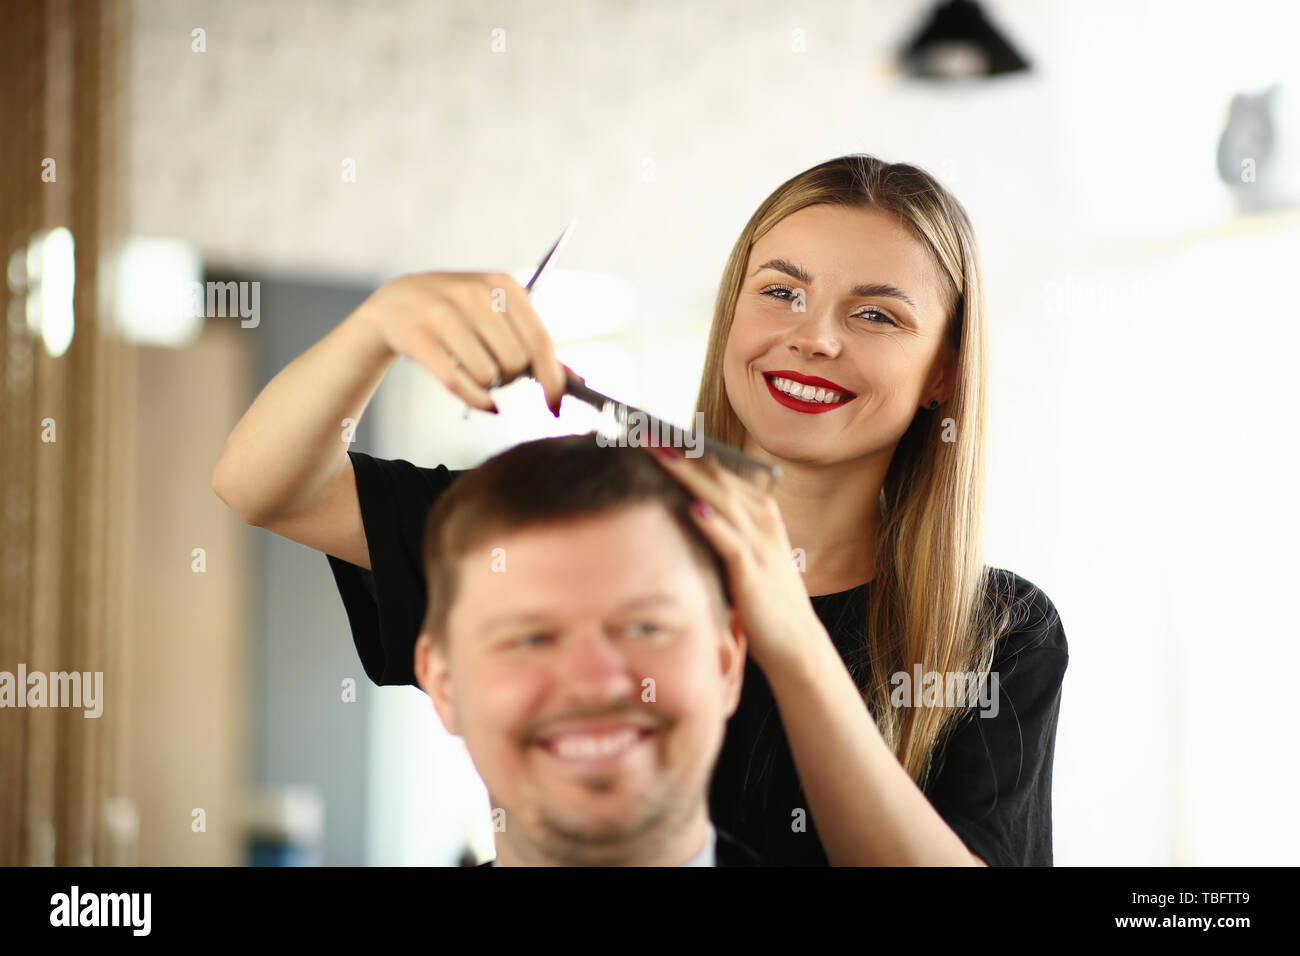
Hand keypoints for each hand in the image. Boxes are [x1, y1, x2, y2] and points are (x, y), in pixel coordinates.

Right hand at [353, 272, 571, 414]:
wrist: (396, 301)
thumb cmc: (458, 313)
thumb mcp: (497, 314)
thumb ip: (533, 343)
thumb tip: (575, 379)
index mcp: (503, 284)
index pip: (540, 341)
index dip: (553, 379)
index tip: (556, 405)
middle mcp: (474, 294)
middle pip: (515, 361)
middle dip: (512, 378)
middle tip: (500, 376)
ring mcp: (443, 313)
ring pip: (487, 374)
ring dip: (489, 386)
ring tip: (478, 373)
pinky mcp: (418, 336)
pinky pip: (457, 383)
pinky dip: (475, 400)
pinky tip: (482, 402)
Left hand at [645, 445, 828, 672]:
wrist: (796, 644)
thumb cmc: (763, 599)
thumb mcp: (743, 553)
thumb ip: (722, 528)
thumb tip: (684, 506)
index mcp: (760, 512)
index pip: (720, 470)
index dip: (689, 450)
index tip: (656, 432)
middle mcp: (762, 521)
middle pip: (718, 477)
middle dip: (683, 453)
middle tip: (648, 430)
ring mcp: (761, 545)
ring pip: (722, 500)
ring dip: (690, 475)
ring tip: (662, 453)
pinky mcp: (754, 574)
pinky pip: (731, 542)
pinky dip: (713, 523)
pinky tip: (693, 507)